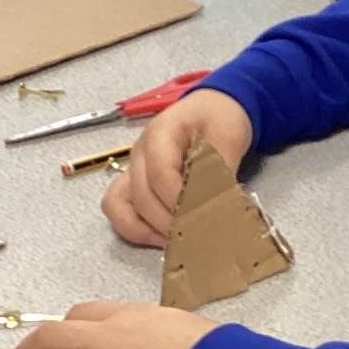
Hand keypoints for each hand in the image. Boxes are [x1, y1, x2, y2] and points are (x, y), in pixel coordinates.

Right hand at [102, 87, 253, 247]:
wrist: (213, 108)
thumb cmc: (220, 117)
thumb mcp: (229, 135)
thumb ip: (221, 169)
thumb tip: (218, 206)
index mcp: (160, 134)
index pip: (161, 174)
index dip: (180, 200)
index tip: (202, 217)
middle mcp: (138, 153)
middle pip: (142, 195)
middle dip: (169, 221)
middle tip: (198, 236)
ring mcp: (133, 169)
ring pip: (118, 206)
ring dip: (145, 229)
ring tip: (175, 241)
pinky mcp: (134, 184)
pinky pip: (120, 210)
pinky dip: (136, 228)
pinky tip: (162, 238)